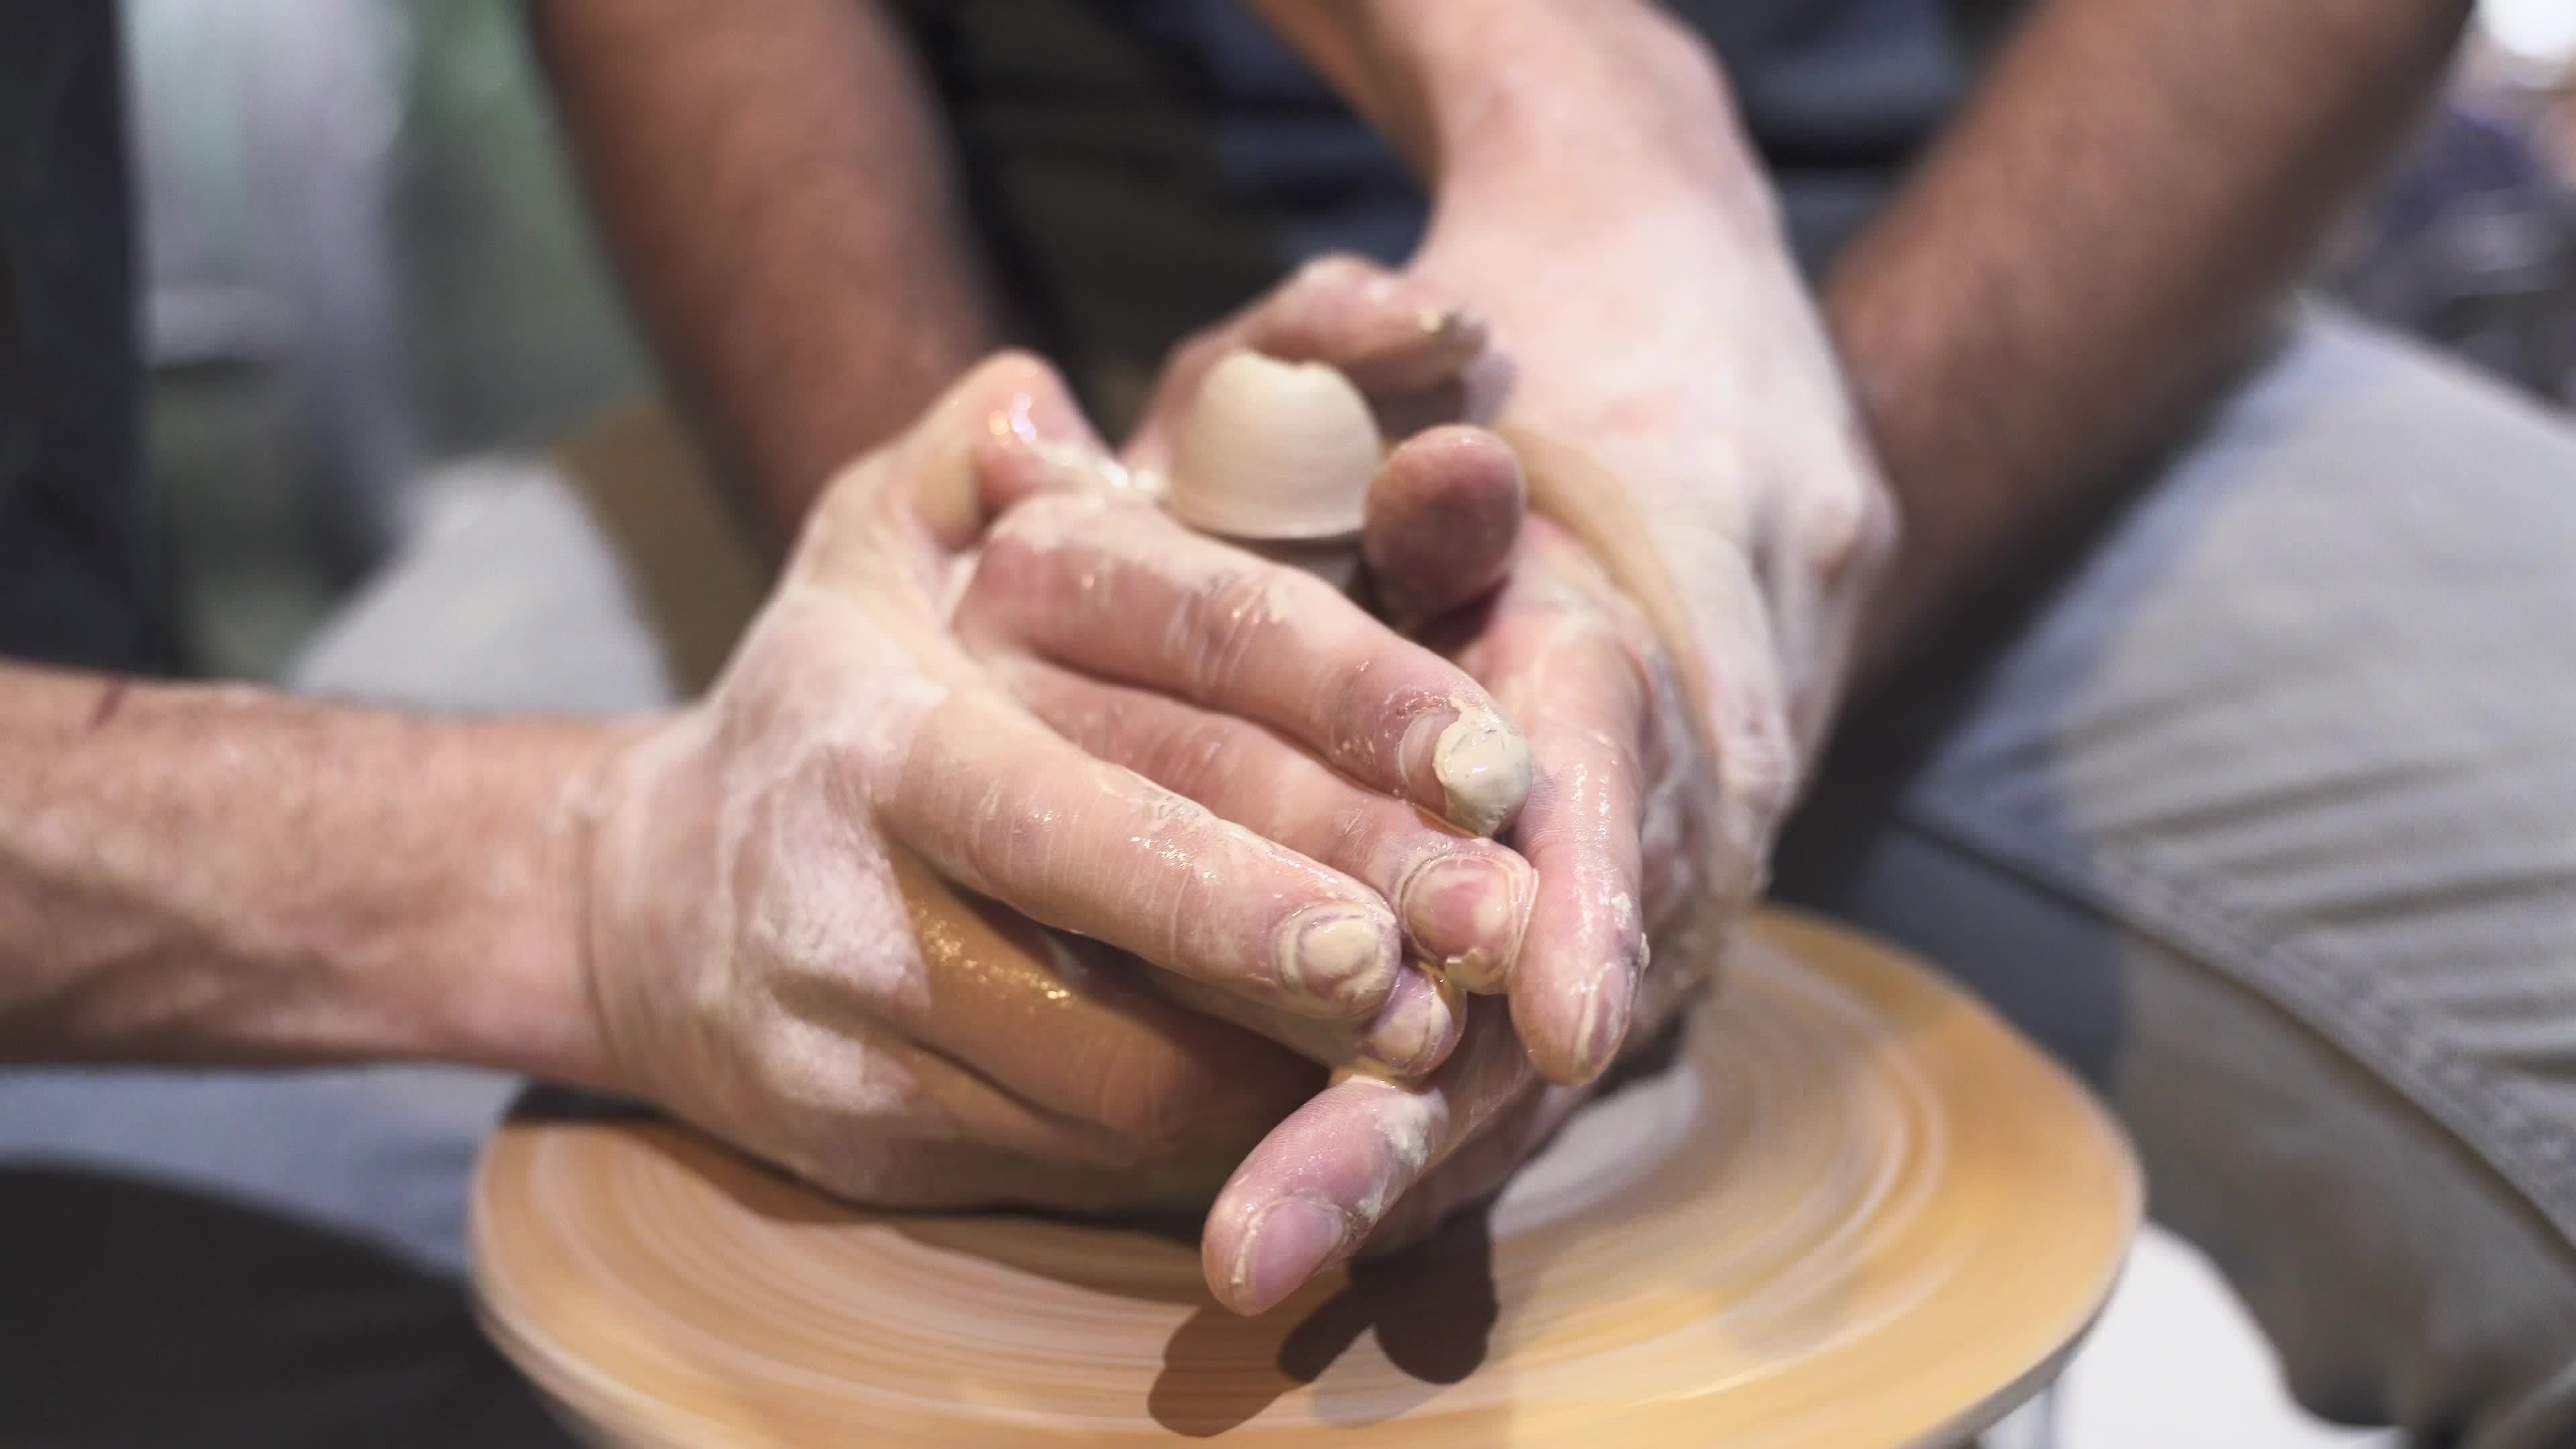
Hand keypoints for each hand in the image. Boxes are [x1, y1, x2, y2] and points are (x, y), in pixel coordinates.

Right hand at [573, 356, 1535, 1210]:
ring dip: (1293, 1045)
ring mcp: (848, 1012)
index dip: (1311, 740)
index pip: (1115, 717)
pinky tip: (1317, 1091)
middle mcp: (850, 857)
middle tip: (1496, 930)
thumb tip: (1040, 402)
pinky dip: (1212, 1124)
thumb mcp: (864, 548)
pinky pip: (1079, 1149)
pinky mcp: (865, 1134)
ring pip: (1116, 1060)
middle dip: (1323, 920)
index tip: (1480, 772)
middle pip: (1122, 900)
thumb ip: (960, 457)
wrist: (639, 916)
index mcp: (878, 708)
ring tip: (1440, 1018)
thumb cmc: (824, 707)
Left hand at [1192, 82, 1903, 1299]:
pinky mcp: (1607, 925)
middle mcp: (1661, 780)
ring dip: (1407, 1163)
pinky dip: (1433, 1129)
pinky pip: (1526, 1046)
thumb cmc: (1511, 367)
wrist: (1684, 371)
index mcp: (1620, 641)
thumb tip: (1442, 476)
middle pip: (1555, 972)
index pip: (1613, 778)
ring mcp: (1647, 870)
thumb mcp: (1431, 382)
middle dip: (1417, 1120)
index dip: (1579, 901)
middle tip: (1265, 1246)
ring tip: (1260, 1272)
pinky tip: (1323, 1230)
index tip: (1533, 1027)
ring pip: (1540, 1043)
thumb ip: (1409, 432)